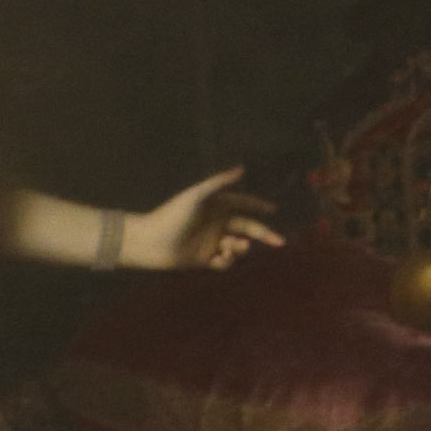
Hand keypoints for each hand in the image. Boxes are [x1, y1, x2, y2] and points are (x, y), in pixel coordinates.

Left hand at [135, 168, 282, 270]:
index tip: (274, 209)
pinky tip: (220, 257)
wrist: (151, 242)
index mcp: (215, 206)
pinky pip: (225, 262)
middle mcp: (216, 223)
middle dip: (264, 234)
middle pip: (247, 228)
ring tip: (232, 246)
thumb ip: (218, 182)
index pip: (242, 204)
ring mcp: (211, 242)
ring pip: (238, 246)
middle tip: (279, 241)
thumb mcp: (196, 195)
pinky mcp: (204, 259)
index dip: (258, 206)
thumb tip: (242, 168)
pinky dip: (227, 260)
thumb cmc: (172, 215)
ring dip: (241, 247)